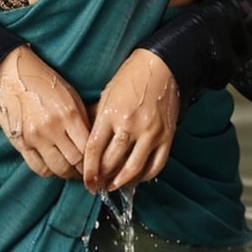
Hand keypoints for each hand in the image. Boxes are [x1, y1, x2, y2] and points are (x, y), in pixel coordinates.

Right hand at [0, 45, 90, 179]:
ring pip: (57, 169)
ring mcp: (35, 137)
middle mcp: (52, 128)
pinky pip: (39, 168)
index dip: (95, 160)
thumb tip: (92, 142)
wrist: (11, 74)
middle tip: (87, 171)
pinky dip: (49, 171)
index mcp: (68, 113)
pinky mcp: (21, 143)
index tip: (97, 162)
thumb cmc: (43, 81)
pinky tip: (54, 166)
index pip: (87, 148)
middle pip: (74, 162)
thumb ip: (82, 119)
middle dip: (83, 170)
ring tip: (72, 171)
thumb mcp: (70, 94)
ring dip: (67, 173)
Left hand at [83, 49, 178, 193]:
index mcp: (111, 112)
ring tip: (113, 186)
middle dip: (102, 177)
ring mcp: (150, 132)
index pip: (95, 149)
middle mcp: (130, 124)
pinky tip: (136, 179)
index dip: (89, 169)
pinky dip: (144, 177)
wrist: (160, 66)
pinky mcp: (166, 136)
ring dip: (121, 182)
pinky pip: (155, 166)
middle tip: (97, 184)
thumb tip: (85, 142)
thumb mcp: (106, 94)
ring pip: (133, 169)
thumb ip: (96, 118)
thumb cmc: (130, 78)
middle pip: (111, 162)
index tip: (87, 181)